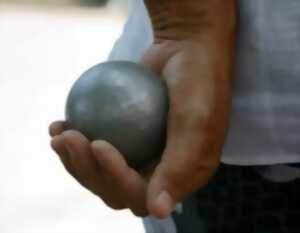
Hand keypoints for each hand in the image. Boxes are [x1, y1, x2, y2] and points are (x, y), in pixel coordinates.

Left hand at [49, 37, 233, 218]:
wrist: (187, 48)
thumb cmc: (198, 81)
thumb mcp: (196, 119)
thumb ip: (181, 165)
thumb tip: (158, 212)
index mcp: (180, 176)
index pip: (142, 195)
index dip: (116, 179)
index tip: (99, 144)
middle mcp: (159, 170)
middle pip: (115, 189)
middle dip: (87, 171)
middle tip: (69, 139)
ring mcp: (141, 153)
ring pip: (101, 172)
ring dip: (74, 159)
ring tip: (59, 134)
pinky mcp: (126, 135)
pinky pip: (96, 147)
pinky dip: (75, 141)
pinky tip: (61, 124)